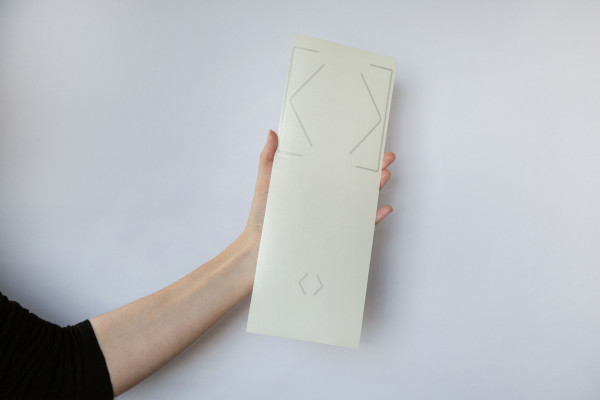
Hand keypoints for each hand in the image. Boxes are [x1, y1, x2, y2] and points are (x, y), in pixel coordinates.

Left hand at [245, 130, 395, 240]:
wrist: (259, 248)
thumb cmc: (262, 216)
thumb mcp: (266, 183)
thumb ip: (269, 159)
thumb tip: (272, 132)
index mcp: (313, 183)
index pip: (336, 165)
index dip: (351, 153)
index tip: (364, 141)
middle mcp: (325, 198)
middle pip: (353, 180)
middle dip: (372, 167)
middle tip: (385, 157)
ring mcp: (332, 216)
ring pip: (360, 200)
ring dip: (376, 188)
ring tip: (384, 176)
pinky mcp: (335, 235)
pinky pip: (359, 227)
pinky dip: (373, 218)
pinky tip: (382, 209)